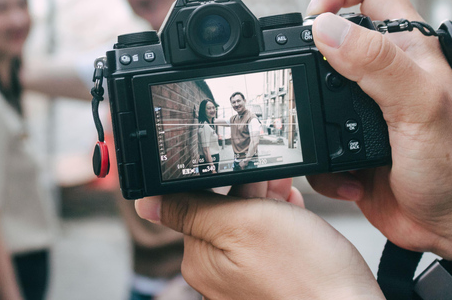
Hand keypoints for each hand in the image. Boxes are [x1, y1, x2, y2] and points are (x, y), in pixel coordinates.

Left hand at [135, 180, 383, 299]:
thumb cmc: (305, 277)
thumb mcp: (243, 224)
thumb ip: (192, 208)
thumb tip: (145, 202)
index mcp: (200, 258)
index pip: (201, 199)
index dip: (230, 179)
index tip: (253, 169)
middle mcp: (217, 272)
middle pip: (226, 208)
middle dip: (253, 190)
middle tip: (278, 184)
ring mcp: (245, 278)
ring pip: (251, 222)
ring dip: (271, 203)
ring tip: (291, 202)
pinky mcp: (271, 281)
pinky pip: (270, 242)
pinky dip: (284, 223)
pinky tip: (298, 220)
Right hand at [306, 0, 451, 259]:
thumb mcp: (418, 106)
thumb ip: (375, 63)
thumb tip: (326, 29)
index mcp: (405, 48)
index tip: (317, 14)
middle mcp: (381, 72)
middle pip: (329, 35)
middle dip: (309, 58)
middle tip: (305, 77)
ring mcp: (361, 107)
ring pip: (311, 90)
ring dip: (311, 119)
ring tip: (329, 135)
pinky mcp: (346, 141)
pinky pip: (312, 138)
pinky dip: (322, 162)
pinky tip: (348, 173)